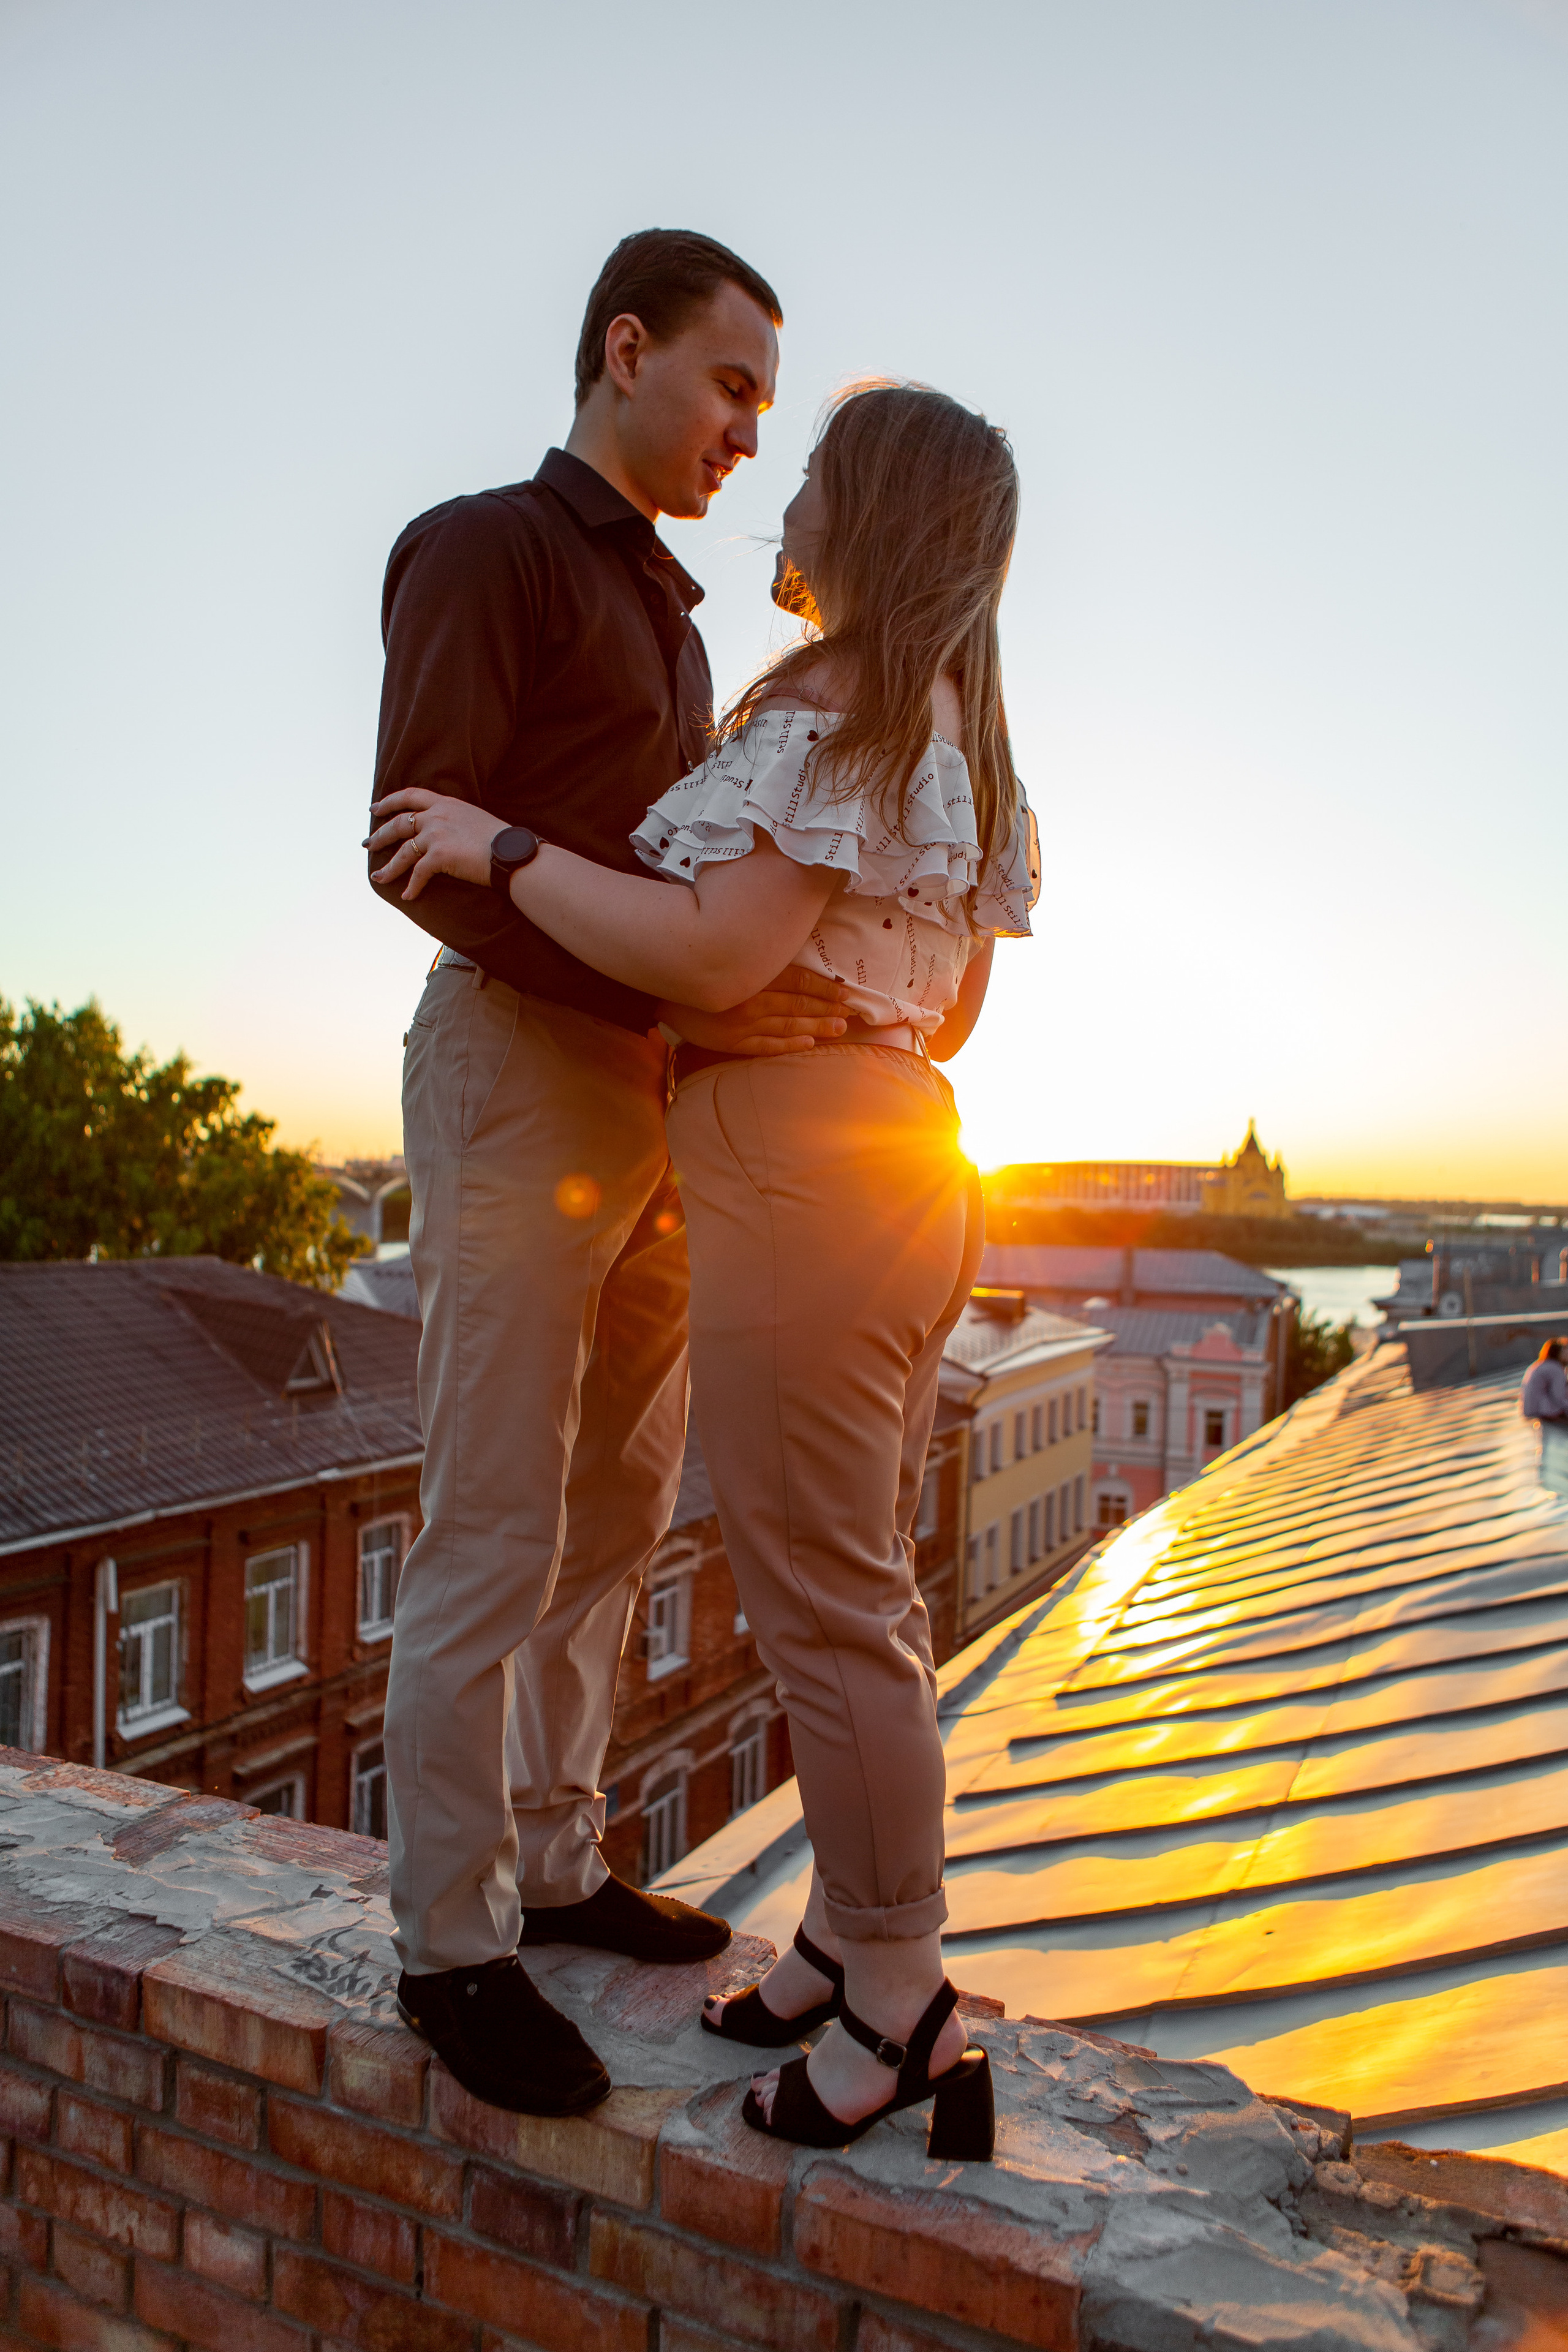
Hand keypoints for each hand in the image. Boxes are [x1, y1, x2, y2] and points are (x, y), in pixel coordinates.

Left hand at [365, 788, 499, 899]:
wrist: (511, 854)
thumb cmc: (502, 841)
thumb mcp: (475, 819)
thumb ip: (457, 820)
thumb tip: (450, 833)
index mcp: (446, 804)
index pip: (411, 796)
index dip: (389, 801)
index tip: (375, 808)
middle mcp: (437, 816)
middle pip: (399, 823)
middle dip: (380, 835)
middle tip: (368, 844)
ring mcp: (436, 835)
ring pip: (403, 851)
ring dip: (389, 867)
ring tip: (378, 877)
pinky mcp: (439, 856)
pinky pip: (418, 873)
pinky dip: (412, 886)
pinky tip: (407, 896)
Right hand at [660, 964, 848, 1055]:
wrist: (662, 998)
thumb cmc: (700, 971)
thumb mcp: (732, 958)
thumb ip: (761, 959)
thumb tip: (792, 954)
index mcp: (753, 977)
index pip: (798, 982)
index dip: (825, 989)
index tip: (845, 993)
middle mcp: (751, 1002)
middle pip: (798, 1005)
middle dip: (828, 1010)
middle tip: (851, 1013)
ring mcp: (743, 1026)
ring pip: (788, 1027)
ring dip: (817, 1028)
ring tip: (840, 1029)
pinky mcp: (733, 1044)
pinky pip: (768, 1046)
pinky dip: (790, 1045)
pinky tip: (809, 1044)